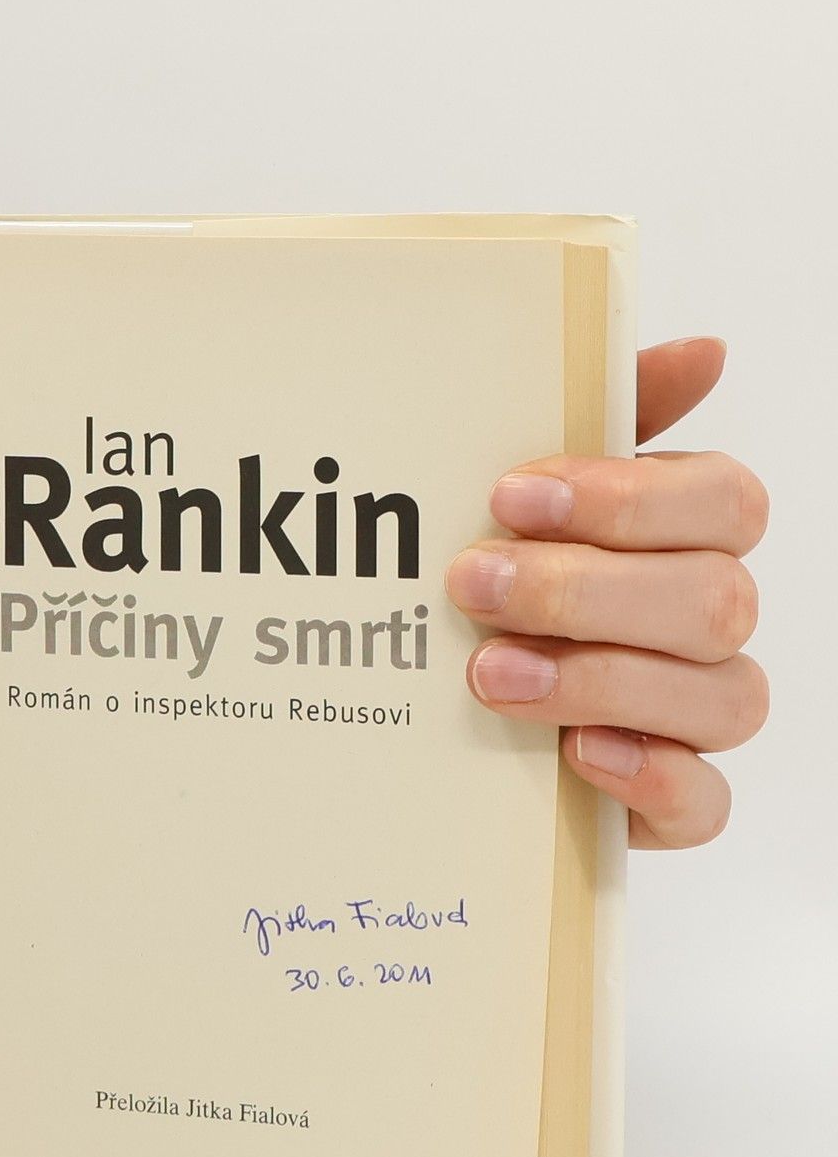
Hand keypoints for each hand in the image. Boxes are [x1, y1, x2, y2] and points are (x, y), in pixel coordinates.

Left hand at [445, 337, 766, 847]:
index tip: (511, 495)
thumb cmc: (496, 585)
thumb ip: (605, 421)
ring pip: (720, 697)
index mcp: (688, 539)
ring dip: (599, 680)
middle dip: (583, 590)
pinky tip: (579, 755)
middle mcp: (706, 624)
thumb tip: (703, 351)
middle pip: (713, 599)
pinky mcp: (667, 802)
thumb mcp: (524, 500)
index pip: (725, 504)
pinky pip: (705, 804)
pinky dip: (651, 780)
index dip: (629, 499)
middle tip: (472, 584)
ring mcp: (694, 716)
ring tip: (489, 674)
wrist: (432, 716)